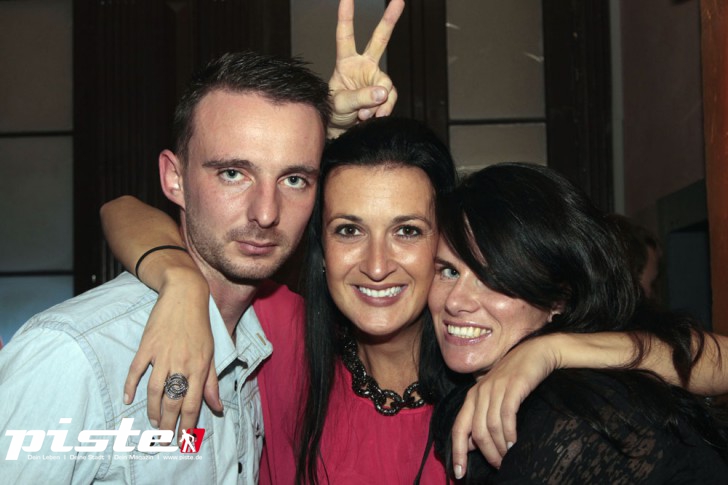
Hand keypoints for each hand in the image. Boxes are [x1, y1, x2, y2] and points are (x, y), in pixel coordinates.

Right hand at [123, 267, 220, 439]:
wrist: (185, 294)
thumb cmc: (200, 325)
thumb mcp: (210, 353)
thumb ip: (211, 382)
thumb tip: (217, 407)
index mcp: (199, 366)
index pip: (193, 402)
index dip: (187, 424)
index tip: (183, 439)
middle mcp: (181, 362)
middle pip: (172, 401)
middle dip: (168, 424)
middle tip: (163, 439)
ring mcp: (163, 354)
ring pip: (155, 390)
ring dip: (152, 410)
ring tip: (153, 424)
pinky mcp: (147, 345)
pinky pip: (136, 370)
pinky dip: (130, 385)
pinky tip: (128, 399)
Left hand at [327, 0, 404, 137]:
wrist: (341, 130)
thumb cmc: (334, 113)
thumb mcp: (341, 104)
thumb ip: (360, 97)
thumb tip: (383, 92)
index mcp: (346, 62)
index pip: (345, 36)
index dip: (346, 16)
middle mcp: (363, 66)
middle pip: (379, 40)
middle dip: (389, 20)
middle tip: (399, 0)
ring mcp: (375, 80)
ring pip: (387, 85)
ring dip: (379, 103)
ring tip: (364, 116)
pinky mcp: (384, 94)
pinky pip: (390, 99)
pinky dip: (384, 110)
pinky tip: (374, 117)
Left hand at [451, 336, 560, 476]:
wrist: (536, 353)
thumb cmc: (515, 378)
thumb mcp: (494, 397)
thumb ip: (481, 417)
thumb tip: (471, 444)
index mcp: (472, 396)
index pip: (458, 428)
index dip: (457, 452)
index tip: (458, 473)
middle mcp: (479, 393)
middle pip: (475, 432)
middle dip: (486, 454)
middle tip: (498, 466)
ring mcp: (495, 389)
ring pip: (490, 427)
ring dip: (499, 447)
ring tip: (508, 459)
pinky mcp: (512, 387)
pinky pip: (506, 417)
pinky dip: (509, 434)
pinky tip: (515, 444)